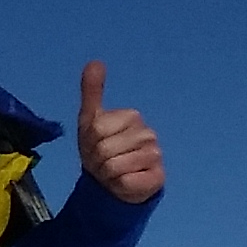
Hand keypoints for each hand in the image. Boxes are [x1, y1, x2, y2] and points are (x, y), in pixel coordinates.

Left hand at [74, 60, 163, 203]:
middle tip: (102, 163)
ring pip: (115, 166)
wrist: (112, 182)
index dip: (89, 143)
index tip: (94, 147)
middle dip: (97, 161)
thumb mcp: (90, 121)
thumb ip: (92, 91)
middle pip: (105, 149)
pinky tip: (124, 182)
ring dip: (107, 175)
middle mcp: (147, 133)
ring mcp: (155, 155)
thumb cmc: (100, 150)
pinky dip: (119, 185)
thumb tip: (95, 61)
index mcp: (132, 116)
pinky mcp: (157, 177)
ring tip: (112, 173)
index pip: (97, 129)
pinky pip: (126, 181)